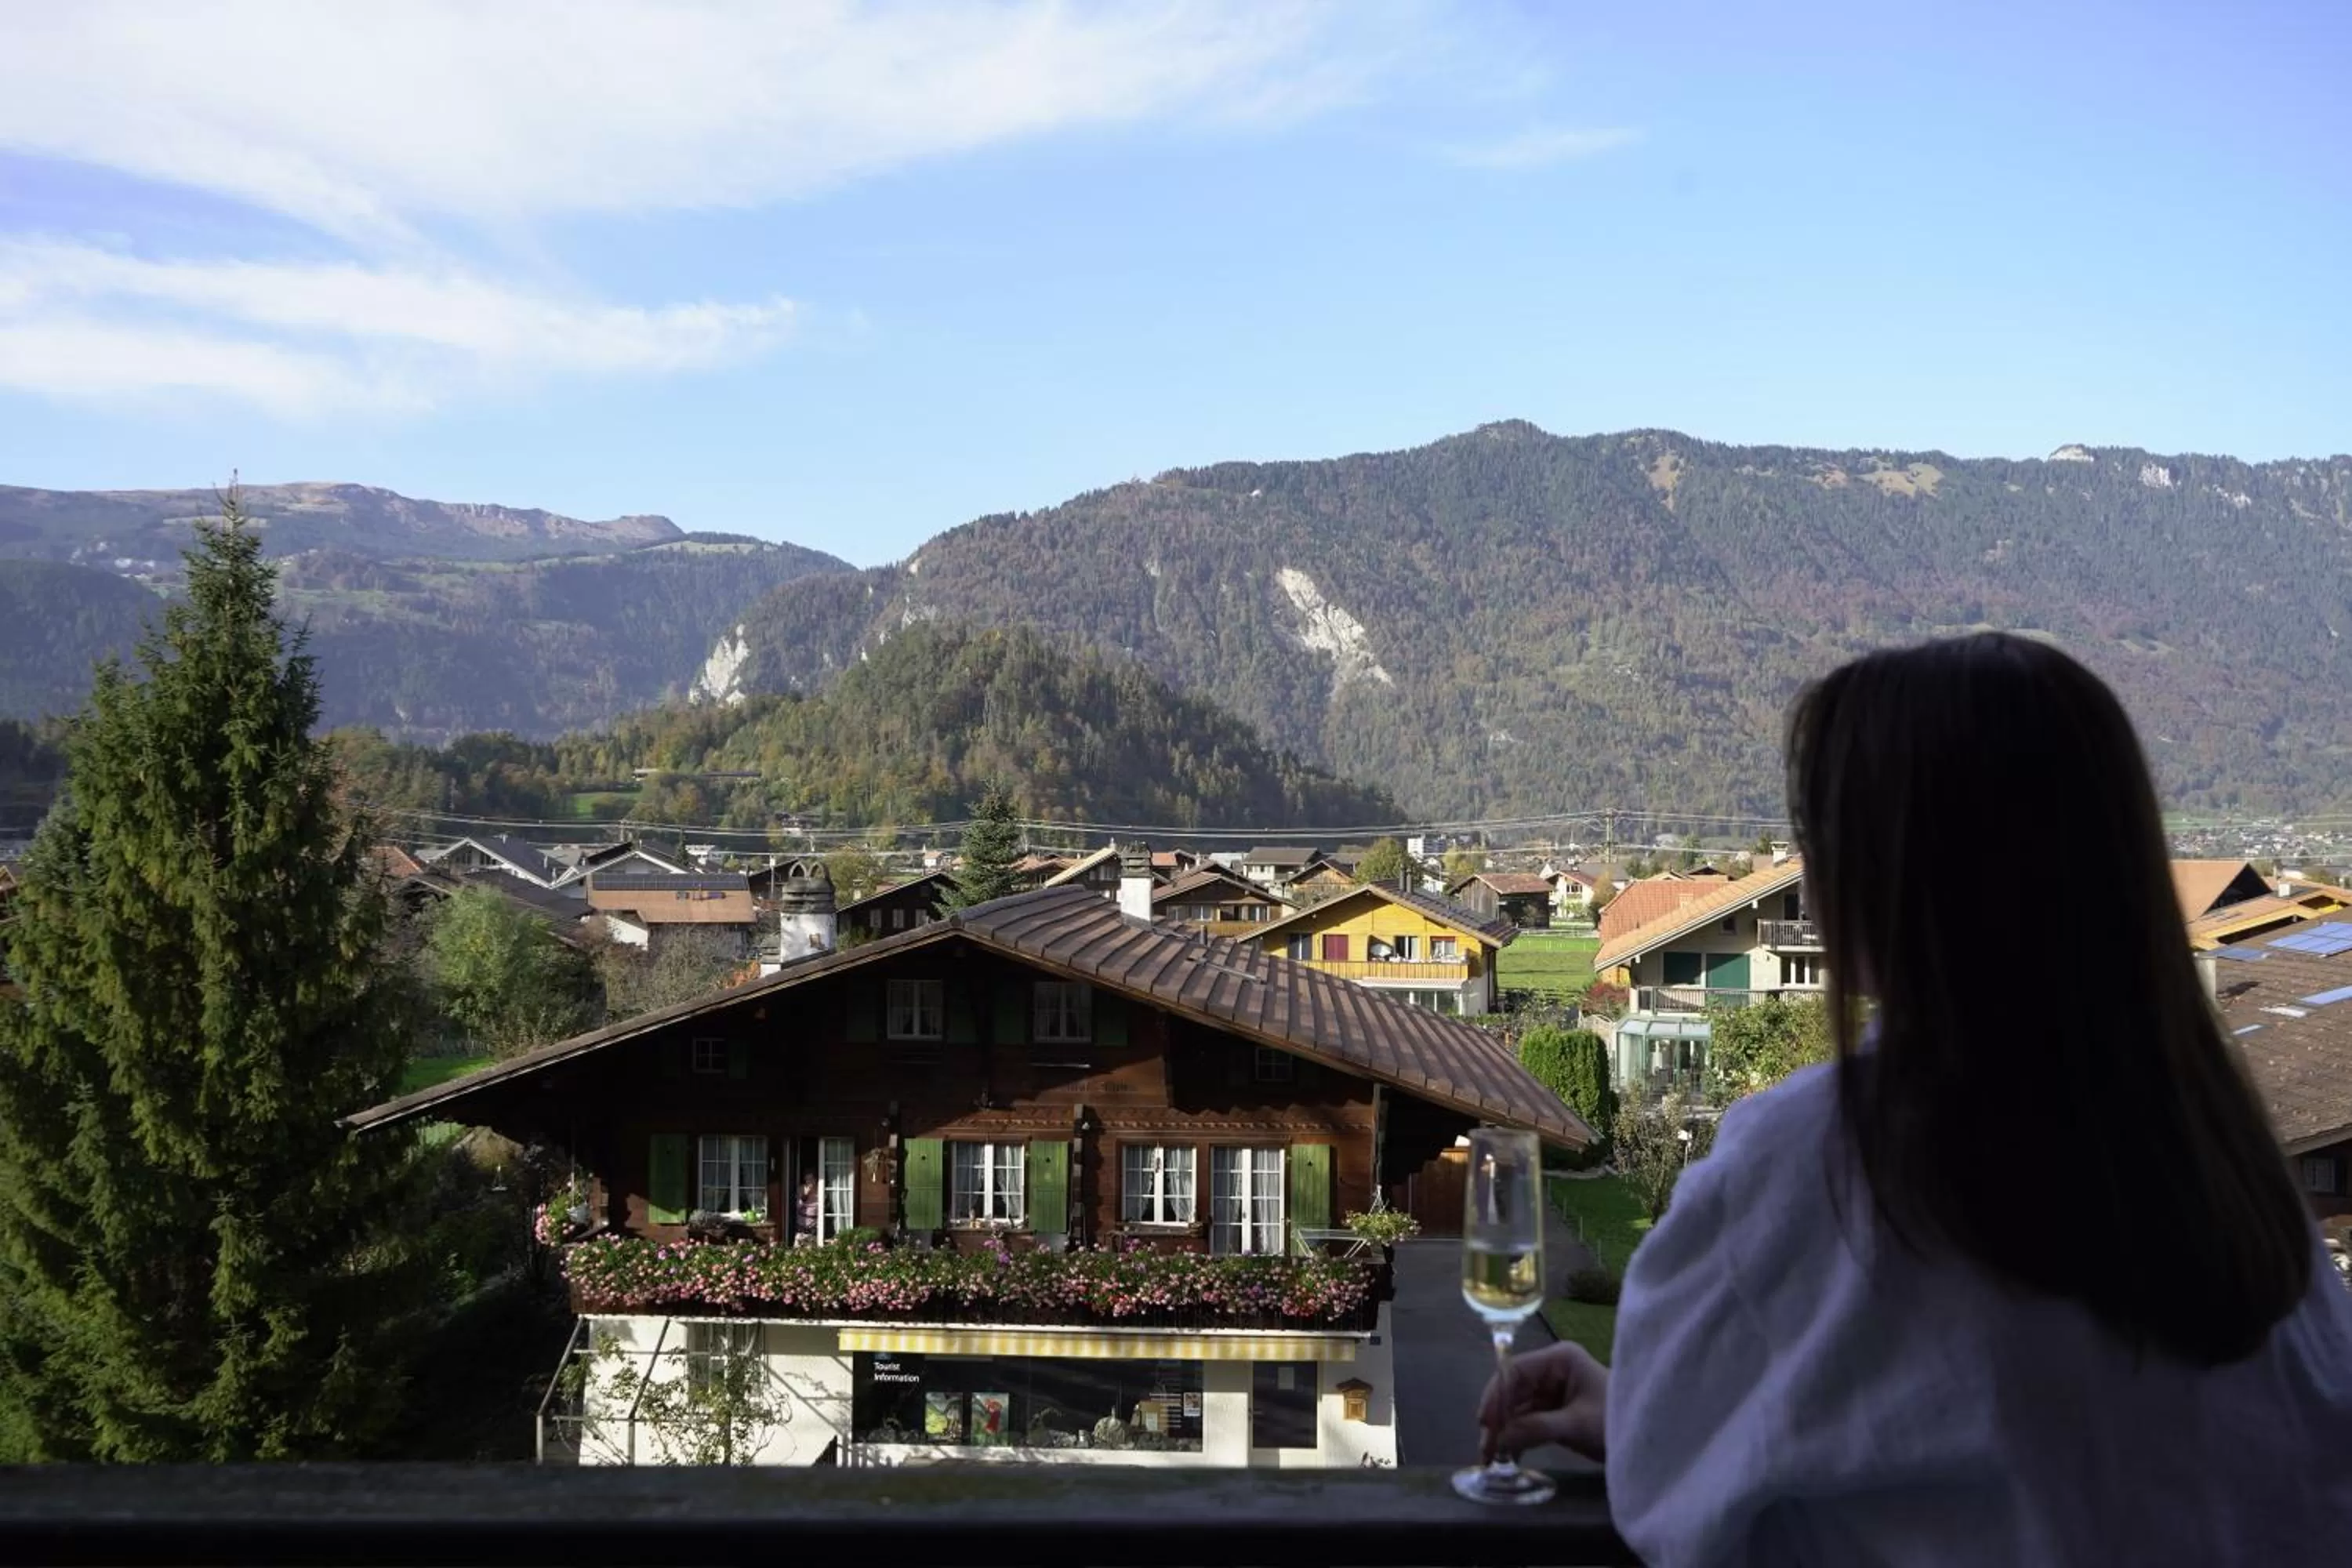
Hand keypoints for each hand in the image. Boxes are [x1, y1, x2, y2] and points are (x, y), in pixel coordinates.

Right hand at [1478, 1340, 1608, 1463]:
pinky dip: (1518, 1436)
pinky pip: (1528, 1419)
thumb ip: (1535, 1428)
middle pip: (1512, 1389)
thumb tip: (1498, 1438)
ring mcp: (1554, 1390)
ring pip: (1517, 1407)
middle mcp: (1552, 1370)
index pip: (1515, 1371)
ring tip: (1491, 1457)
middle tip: (1485, 1448)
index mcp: (1559, 1359)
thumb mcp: (1576, 1425)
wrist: (1648, 1444)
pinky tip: (1509, 1455)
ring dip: (1504, 1430)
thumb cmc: (1617, 1422)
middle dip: (1497, 1418)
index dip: (1496, 1396)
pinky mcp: (1556, 1410)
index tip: (1485, 1424)